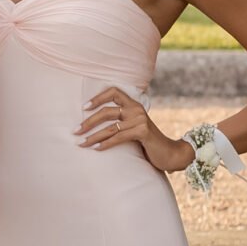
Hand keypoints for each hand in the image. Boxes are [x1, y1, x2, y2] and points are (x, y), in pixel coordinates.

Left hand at [78, 84, 192, 175]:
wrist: (170, 153)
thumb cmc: (148, 142)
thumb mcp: (134, 127)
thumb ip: (121, 122)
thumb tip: (95, 124)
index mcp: (134, 104)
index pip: (113, 92)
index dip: (98, 97)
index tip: (84, 107)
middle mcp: (136, 109)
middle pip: (106, 111)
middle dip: (88, 122)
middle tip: (75, 130)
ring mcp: (139, 120)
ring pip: (110, 127)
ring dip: (93, 136)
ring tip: (81, 143)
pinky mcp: (142, 131)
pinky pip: (118, 137)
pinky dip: (105, 144)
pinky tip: (96, 149)